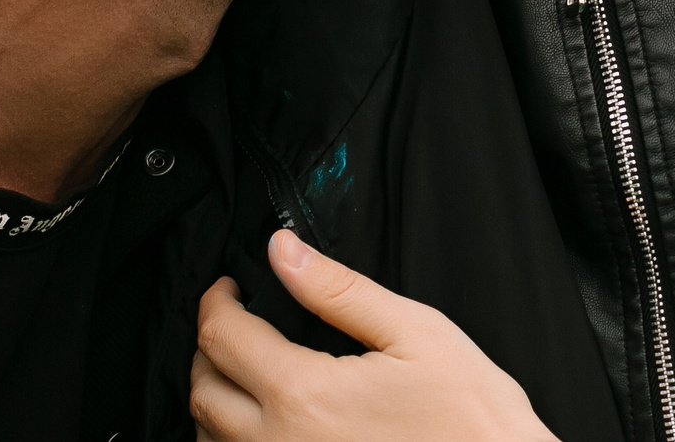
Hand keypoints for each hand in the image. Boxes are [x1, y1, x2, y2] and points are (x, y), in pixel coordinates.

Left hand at [191, 229, 559, 441]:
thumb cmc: (471, 419)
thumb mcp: (414, 333)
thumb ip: (339, 290)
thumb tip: (284, 251)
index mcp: (304, 395)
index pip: (224, 337)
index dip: (217, 300)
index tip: (228, 287)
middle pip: (203, 391)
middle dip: (208, 346)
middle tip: (232, 321)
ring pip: (210, 439)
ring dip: (214, 399)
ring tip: (242, 370)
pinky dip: (232, 441)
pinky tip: (260, 424)